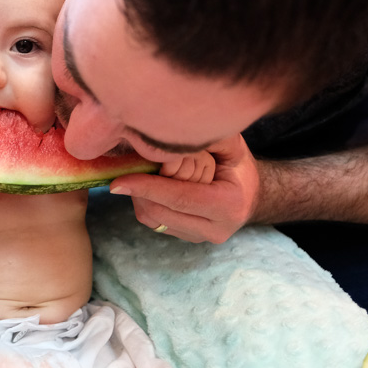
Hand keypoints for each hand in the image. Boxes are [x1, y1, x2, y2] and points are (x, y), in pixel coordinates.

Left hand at [109, 134, 258, 242]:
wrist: (250, 195)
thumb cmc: (238, 166)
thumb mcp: (232, 147)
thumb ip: (210, 137)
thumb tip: (174, 129)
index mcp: (228, 205)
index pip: (179, 197)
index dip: (147, 188)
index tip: (118, 181)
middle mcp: (215, 228)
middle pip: (161, 212)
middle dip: (139, 190)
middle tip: (129, 167)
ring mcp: (199, 237)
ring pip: (153, 220)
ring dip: (139, 197)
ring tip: (141, 174)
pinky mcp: (186, 238)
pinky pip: (155, 223)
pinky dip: (145, 203)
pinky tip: (148, 185)